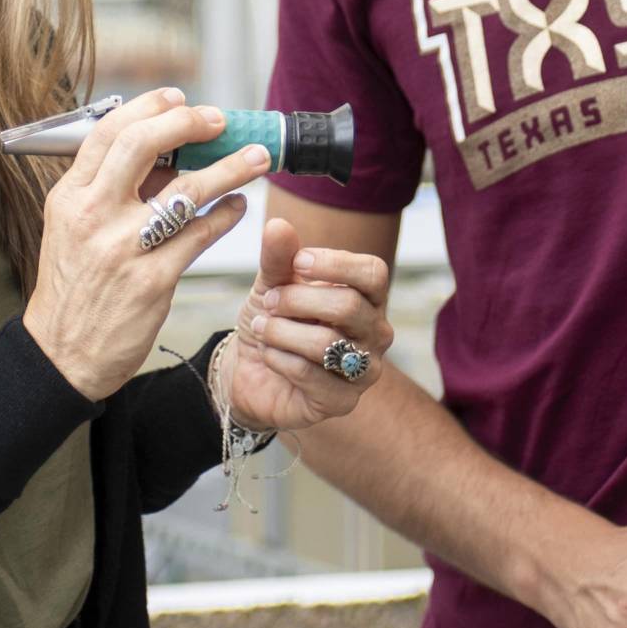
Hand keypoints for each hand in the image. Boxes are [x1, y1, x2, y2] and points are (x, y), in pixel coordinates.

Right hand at [23, 89, 270, 400]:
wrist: (61, 355)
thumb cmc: (73, 289)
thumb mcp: (71, 230)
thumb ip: (108, 191)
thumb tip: (164, 155)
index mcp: (69, 197)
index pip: (107, 133)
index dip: (148, 108)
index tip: (180, 99)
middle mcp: (92, 216)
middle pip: (143, 145)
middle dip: (188, 123)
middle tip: (220, 120)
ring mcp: (123, 248)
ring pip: (186, 190)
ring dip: (230, 167)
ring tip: (257, 157)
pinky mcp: (152, 281)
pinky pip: (200, 236)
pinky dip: (226, 216)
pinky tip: (238, 207)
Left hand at [222, 218, 392, 436]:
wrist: (251, 369)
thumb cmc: (274, 319)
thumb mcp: (271, 283)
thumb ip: (278, 257)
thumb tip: (277, 225)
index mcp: (368, 298)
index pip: (373, 273)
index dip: (335, 264)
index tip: (298, 261)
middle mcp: (375, 334)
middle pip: (349, 306)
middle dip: (298, 300)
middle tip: (268, 301)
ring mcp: (363, 371)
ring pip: (327, 343)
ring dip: (283, 331)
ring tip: (262, 327)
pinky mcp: (342, 402)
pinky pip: (311, 375)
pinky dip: (280, 359)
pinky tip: (268, 354)